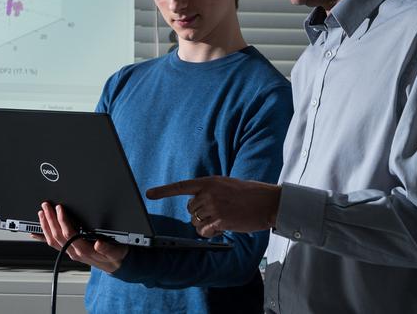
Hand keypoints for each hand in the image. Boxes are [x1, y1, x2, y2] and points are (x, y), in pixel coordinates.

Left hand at [31, 202, 128, 272]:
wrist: (115, 264)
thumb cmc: (114, 255)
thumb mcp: (116, 250)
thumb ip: (107, 248)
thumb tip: (99, 244)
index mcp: (85, 250)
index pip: (70, 234)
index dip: (63, 220)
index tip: (59, 209)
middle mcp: (75, 252)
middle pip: (58, 235)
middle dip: (50, 219)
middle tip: (46, 206)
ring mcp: (70, 252)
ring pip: (53, 240)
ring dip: (45, 226)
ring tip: (41, 213)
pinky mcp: (69, 250)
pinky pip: (53, 244)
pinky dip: (43, 237)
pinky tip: (36, 233)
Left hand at [146, 176, 280, 236]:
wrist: (267, 201)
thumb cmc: (248, 193)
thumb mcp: (225, 184)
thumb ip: (209, 190)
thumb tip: (196, 203)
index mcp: (209, 182)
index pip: (181, 186)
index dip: (163, 191)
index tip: (149, 194)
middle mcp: (208, 193)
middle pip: (189, 209)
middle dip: (199, 213)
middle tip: (216, 212)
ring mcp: (214, 207)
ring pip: (195, 222)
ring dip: (205, 224)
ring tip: (222, 218)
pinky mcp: (221, 221)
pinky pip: (204, 232)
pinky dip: (209, 233)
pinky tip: (221, 228)